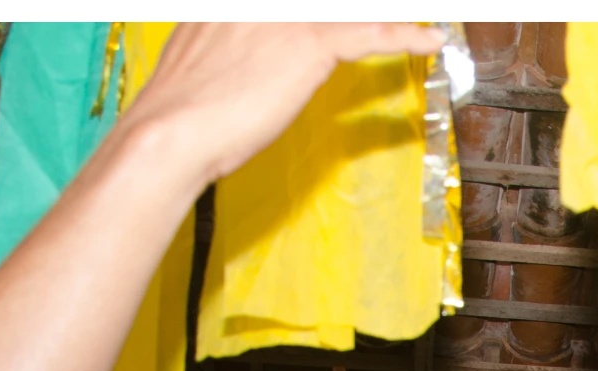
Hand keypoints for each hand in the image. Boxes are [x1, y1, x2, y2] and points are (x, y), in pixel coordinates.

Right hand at [122, 23, 449, 188]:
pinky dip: (405, 35)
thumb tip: (254, 51)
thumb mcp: (205, 52)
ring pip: (353, 8)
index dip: (328, 14)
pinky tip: (427, 39)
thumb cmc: (183, 108)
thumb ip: (235, 37)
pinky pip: (371, 32)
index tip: (346, 21)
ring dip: (390, 16)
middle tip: (395, 18)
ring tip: (421, 18)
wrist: (170, 131)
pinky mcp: (307, 42)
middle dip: (355, 12)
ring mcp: (285, 13)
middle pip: (330, 2)